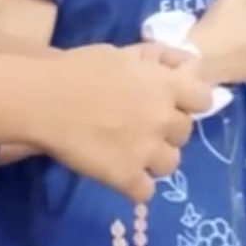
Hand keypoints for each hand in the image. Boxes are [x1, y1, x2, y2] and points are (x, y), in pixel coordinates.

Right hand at [44, 43, 213, 203]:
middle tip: (139, 126)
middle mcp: (163, 119)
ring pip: (170, 164)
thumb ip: (155, 60)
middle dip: (165, 130)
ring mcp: (147, 151)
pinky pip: (145, 192)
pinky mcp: (127, 177)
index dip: (188, 102)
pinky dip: (134, 186)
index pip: (203, 99)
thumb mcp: (121, 53)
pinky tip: (118, 174)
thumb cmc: (76, 70)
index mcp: (165, 85)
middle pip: (184, 133)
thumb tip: (185, 65)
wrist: (42, 100)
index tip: (169, 103)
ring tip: (129, 154)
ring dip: (153, 159)